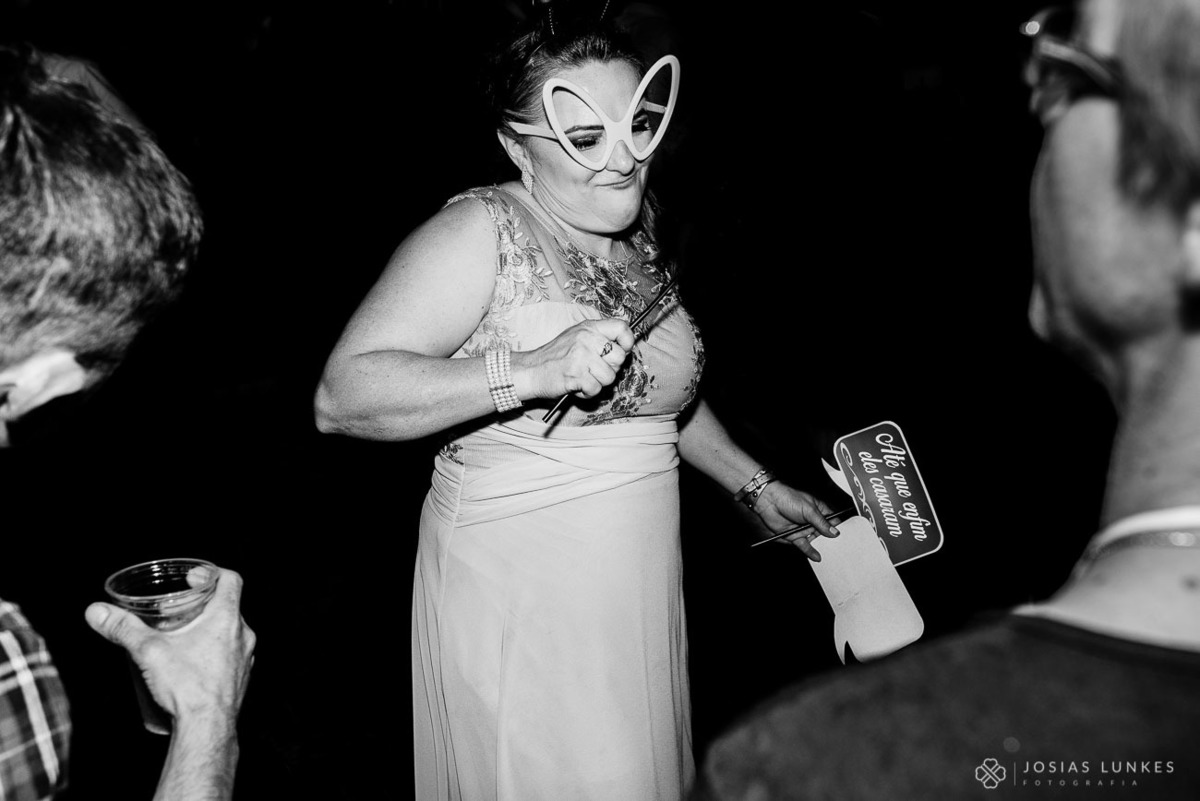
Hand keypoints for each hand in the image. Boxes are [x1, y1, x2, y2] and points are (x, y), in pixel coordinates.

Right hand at [85, 567, 255, 724]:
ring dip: (209, 629)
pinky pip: (231, 656)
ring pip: (230, 632)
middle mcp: (243, 635)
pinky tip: (192, 664)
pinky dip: (214, 652)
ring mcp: (245, 658)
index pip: (231, 579)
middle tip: (179, 607)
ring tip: (182, 635)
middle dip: (203, 603)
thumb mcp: (148, 651)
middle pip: (228, 606)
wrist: (207, 728)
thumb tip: (96, 612)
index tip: (192, 578)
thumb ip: (122, 628)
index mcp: (227, 618)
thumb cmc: (187, 686)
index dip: (212, 572)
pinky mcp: (240, 678)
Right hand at [513, 318, 634, 399]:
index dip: (627, 342)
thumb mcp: (577, 337)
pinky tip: (577, 386)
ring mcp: (580, 356)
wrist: (530, 370)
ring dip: (598, 383)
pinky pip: (596, 389)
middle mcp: (586, 338)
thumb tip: (625, 348)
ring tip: (583, 378)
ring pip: (610, 377)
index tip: (622, 351)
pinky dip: (587, 393)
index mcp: (589, 327)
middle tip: (594, 370)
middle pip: (620, 357)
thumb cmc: (556, 357)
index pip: (622, 328)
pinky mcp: (575, 374)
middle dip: (610, 369)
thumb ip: (599, 338)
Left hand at [754, 483, 840, 561]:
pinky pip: (804, 545)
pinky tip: (817, 557)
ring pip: (815, 541)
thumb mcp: (809, 509)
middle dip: (832, 541)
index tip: (847, 538)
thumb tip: (835, 532)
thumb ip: (822, 523)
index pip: (833, 521)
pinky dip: (810, 551)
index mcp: (819, 510)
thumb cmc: (788, 498)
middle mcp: (813, 520)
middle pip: (825, 533)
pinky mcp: (794, 536)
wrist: (768, 501)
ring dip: (822, 548)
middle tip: (841, 550)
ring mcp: (804, 528)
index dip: (839, 529)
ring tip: (831, 556)